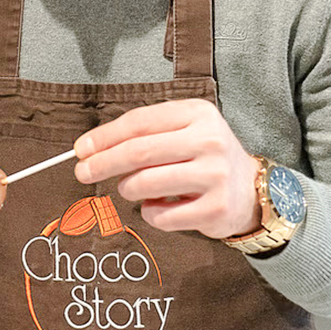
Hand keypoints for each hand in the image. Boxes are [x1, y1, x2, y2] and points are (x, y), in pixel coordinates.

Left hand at [73, 98, 259, 240]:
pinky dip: (149, 213)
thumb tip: (90, 149)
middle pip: (138, 152)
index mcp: (197, 114)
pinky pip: (160, 215)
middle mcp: (209, 141)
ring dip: (127, 189)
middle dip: (102, 164)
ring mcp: (215, 176)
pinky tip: (160, 206)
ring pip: (144, 184)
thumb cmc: (203, 157)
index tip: (80, 149)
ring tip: (132, 188)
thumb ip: (142, 134)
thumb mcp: (182, 130)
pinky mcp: (215, 209)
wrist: (249, 189)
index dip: (104, 137)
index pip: (139, 122)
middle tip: (82, 173)